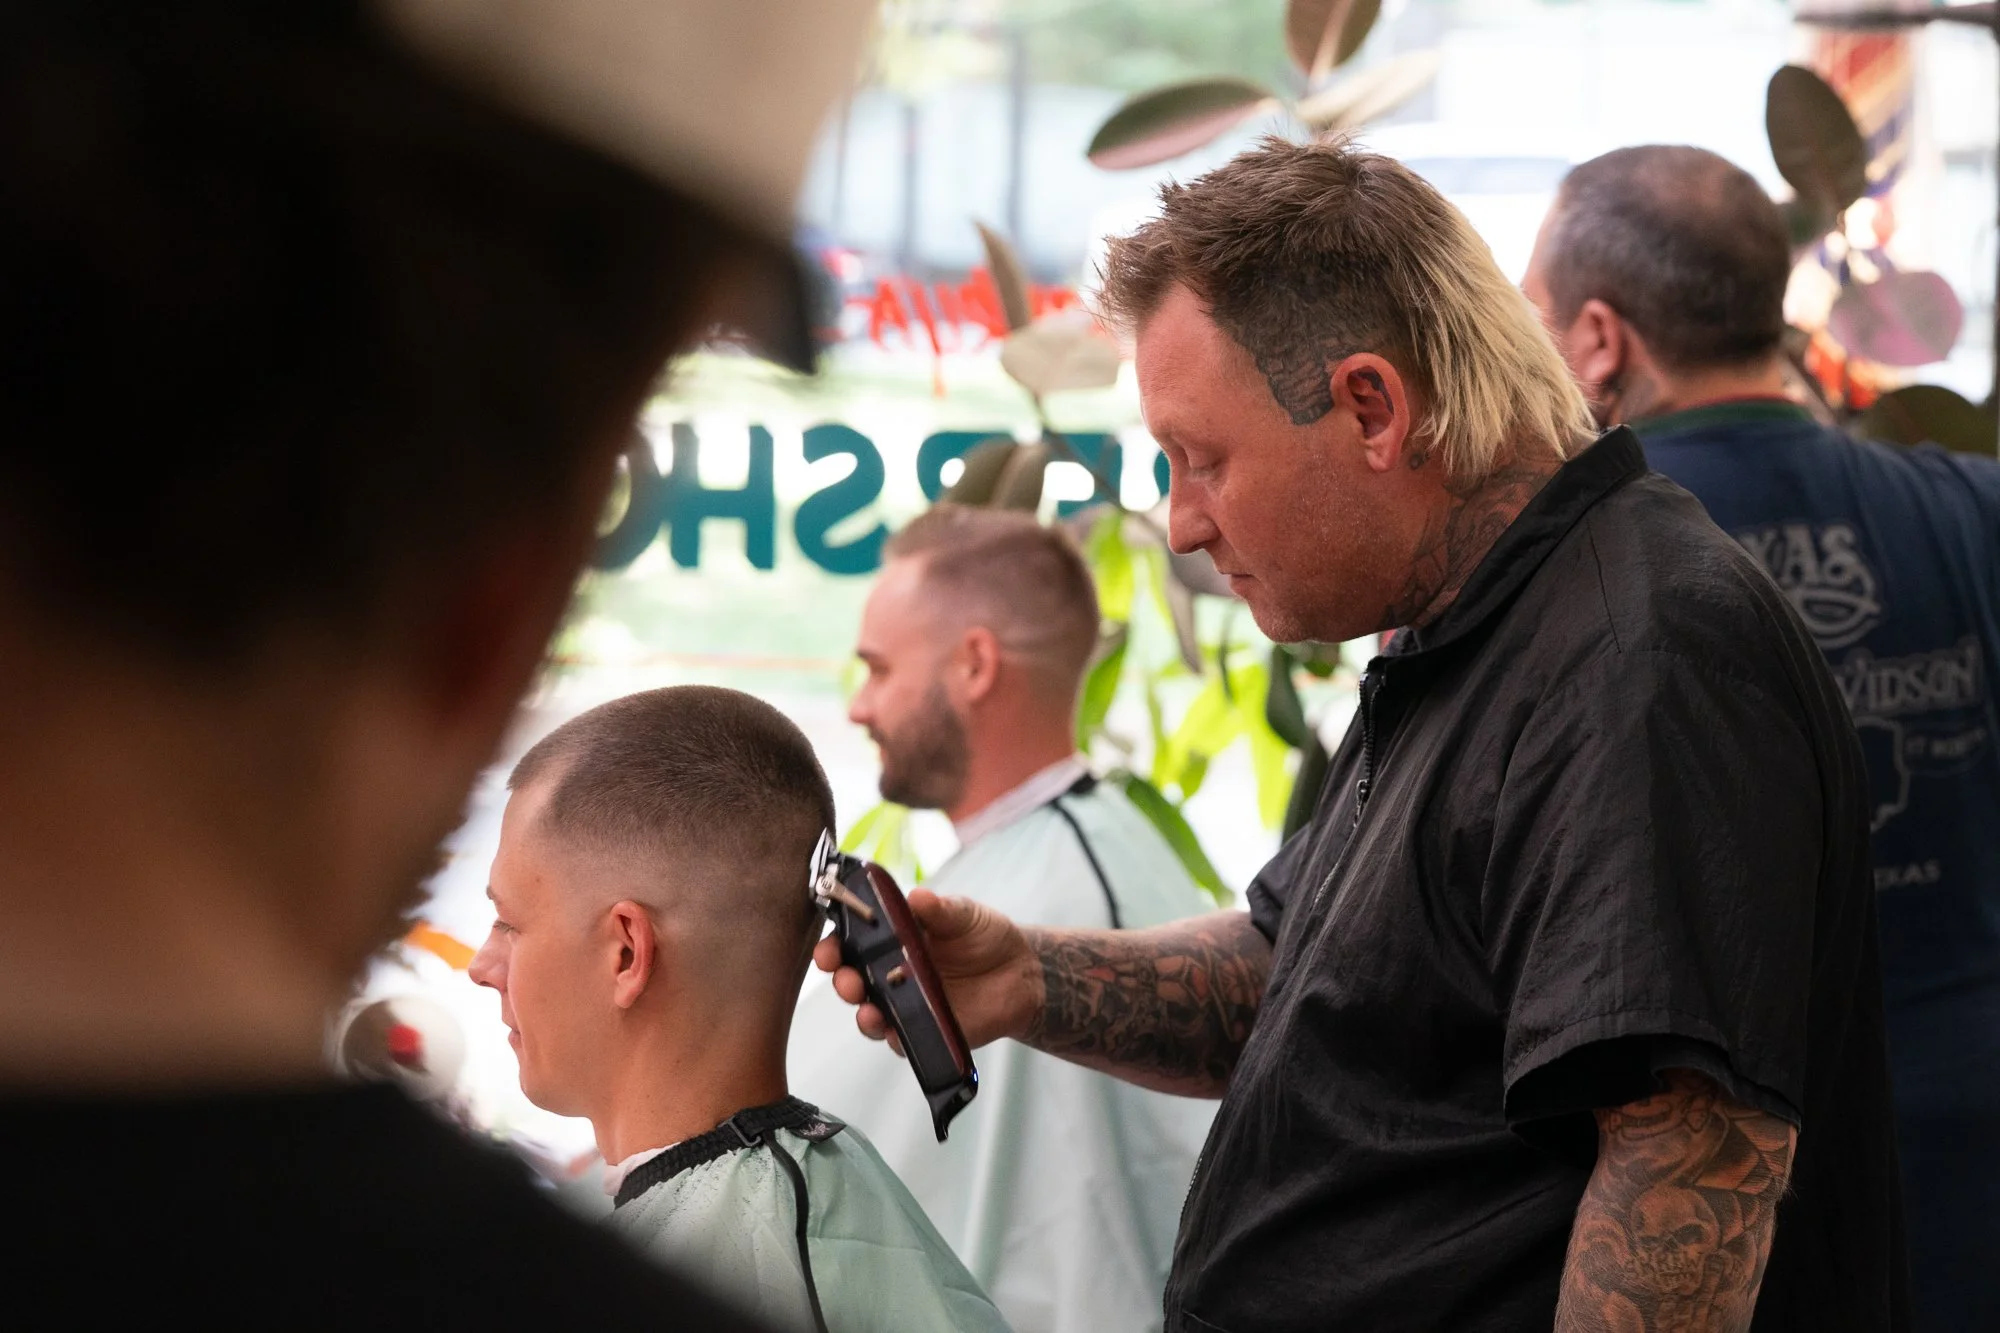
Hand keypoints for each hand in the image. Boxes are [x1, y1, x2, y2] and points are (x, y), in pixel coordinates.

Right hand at [812, 888, 1040, 1051]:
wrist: (1021, 972)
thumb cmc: (985, 936)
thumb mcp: (964, 914)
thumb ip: (940, 909)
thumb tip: (918, 896)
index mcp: (892, 939)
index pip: (851, 943)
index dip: (833, 947)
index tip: (829, 950)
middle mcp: (890, 973)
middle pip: (853, 981)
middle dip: (843, 982)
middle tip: (848, 980)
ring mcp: (905, 1003)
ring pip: (870, 1014)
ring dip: (863, 1013)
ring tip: (868, 1010)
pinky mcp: (923, 1030)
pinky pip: (900, 1039)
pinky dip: (893, 1037)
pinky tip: (894, 1030)